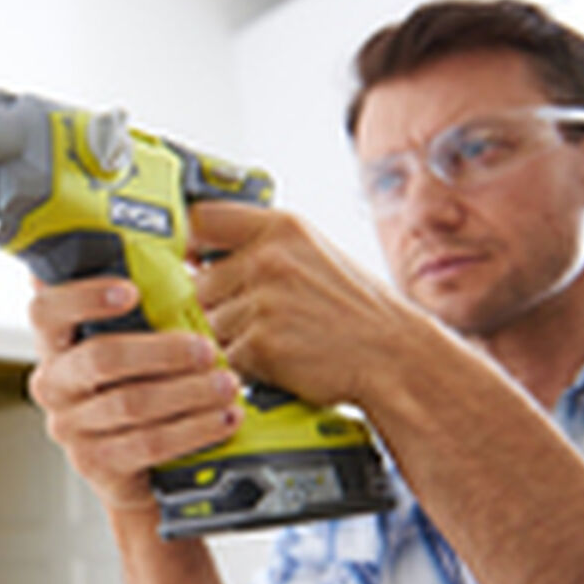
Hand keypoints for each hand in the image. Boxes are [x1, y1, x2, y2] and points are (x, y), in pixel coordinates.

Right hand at [26, 276, 243, 512]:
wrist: (141, 471)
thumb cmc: (140, 390)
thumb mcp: (132, 347)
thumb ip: (138, 311)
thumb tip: (174, 248)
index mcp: (55, 346)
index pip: (46, 311)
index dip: (85, 297)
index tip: (131, 291)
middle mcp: (53, 386)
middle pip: (99, 357)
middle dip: (161, 350)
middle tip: (207, 349)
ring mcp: (71, 428)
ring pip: (132, 403)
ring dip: (188, 391)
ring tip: (227, 384)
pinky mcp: (96, 464)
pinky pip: (149, 444)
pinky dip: (193, 429)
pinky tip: (222, 419)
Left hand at [191, 202, 406, 409]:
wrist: (396, 357)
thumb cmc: (356, 311)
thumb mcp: (313, 254)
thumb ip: (260, 248)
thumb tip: (197, 255)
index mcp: (281, 228)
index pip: (202, 218)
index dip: (188, 241)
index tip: (188, 259)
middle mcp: (268, 259)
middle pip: (197, 282)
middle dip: (214, 305)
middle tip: (251, 319)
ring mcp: (263, 302)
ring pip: (206, 323)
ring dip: (225, 339)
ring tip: (268, 341)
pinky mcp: (260, 346)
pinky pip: (222, 356)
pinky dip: (238, 365)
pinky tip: (270, 363)